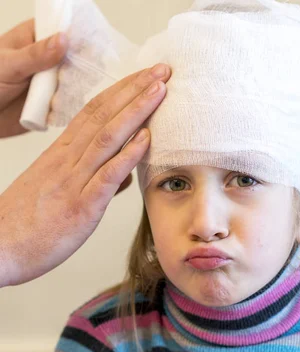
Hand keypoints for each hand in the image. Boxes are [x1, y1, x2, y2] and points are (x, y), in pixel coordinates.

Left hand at [0, 19, 67, 137]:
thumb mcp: (9, 65)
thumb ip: (35, 54)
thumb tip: (63, 39)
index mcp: (34, 39)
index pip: (62, 30)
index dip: (77, 39)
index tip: (86, 50)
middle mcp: (46, 60)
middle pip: (73, 60)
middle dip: (74, 71)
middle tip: (64, 80)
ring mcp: (50, 83)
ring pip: (72, 85)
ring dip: (69, 93)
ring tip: (53, 100)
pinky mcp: (52, 104)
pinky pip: (67, 106)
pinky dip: (65, 109)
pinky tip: (54, 110)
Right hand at [0, 64, 170, 286]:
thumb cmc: (27, 224)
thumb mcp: (58, 193)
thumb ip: (91, 181)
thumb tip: (121, 176)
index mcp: (60, 155)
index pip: (93, 112)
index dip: (121, 91)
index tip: (144, 77)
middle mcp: (67, 161)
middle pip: (103, 115)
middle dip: (134, 89)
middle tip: (162, 69)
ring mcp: (73, 181)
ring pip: (107, 137)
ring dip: (136, 111)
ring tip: (160, 90)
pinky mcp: (80, 207)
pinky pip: (106, 176)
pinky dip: (127, 155)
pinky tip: (146, 138)